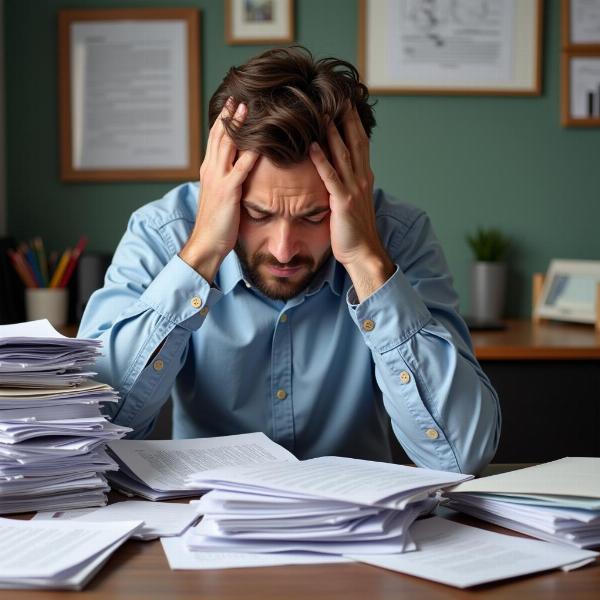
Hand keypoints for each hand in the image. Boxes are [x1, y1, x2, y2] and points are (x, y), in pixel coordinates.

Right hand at [179, 99, 258, 281]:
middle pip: (220, 136)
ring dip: (238, 125)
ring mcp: (218, 178)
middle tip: (239, 96)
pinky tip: (260, 139)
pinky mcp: (229, 190)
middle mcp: (211, 170)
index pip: (215, 140)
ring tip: (247, 107)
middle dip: (230, 115)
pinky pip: (241, 166)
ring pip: (228, 145)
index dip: (224, 121)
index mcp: (208, 170)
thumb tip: (238, 172)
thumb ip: (227, 181)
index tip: (232, 105)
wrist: (206, 242)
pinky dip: (251, 151)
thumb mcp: (220, 197)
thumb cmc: (216, 223)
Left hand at [309, 106, 393, 301]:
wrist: (363, 252)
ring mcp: (353, 189)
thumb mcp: (353, 201)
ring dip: (333, 132)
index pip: (360, 142)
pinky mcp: (342, 202)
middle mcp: (361, 178)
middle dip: (347, 117)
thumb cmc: (354, 230)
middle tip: (338, 95)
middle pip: (355, 141)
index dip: (353, 121)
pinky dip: (322, 160)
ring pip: (343, 154)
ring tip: (324, 111)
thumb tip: (339, 170)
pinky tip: (313, 146)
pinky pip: (331, 177)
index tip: (345, 101)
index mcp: (364, 177)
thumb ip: (347, 183)